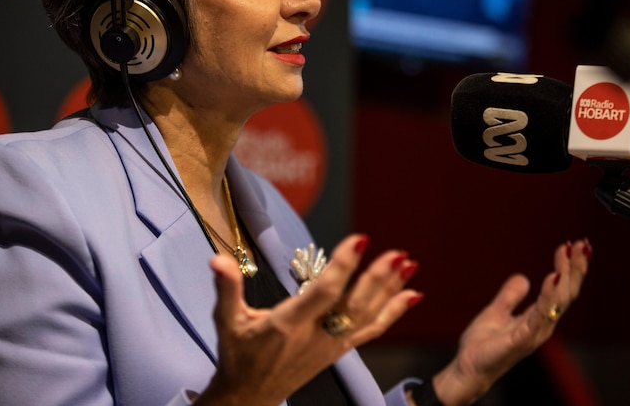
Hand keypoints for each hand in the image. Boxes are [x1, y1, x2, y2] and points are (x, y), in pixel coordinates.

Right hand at [193, 234, 421, 405]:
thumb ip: (226, 287)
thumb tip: (216, 259)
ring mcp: (331, 345)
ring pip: (367, 316)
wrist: (248, 397)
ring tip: (410, 265)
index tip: (360, 239)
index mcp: (288, 324)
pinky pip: (371, 330)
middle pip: (354, 305)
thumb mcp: (226, 320)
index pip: (322, 293)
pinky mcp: (339, 350)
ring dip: (391, 290)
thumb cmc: (238, 354)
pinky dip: (393, 312)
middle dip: (377, 279)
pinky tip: (413, 295)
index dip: (343, 266)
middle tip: (397, 254)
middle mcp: (315, 336)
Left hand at [426, 239, 591, 405]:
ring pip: (558, 302)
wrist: (467, 369)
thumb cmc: (483, 346)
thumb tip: (524, 278)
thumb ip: (510, 296)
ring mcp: (533, 333)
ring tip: (571, 254)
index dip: (569, 268)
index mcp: (538, 318)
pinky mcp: (520, 339)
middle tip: (582, 244)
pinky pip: (539, 316)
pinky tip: (553, 276)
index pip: (561, 290)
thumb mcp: (497, 311)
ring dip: (567, 276)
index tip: (571, 245)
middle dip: (575, 268)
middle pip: (566, 294)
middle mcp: (542, 326)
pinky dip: (549, 296)